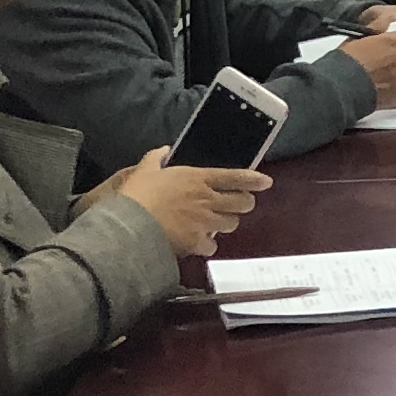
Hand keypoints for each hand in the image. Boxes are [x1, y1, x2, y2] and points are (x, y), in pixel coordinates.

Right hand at [90, 147, 265, 258]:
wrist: (130, 226)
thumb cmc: (137, 195)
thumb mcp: (145, 170)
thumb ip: (156, 158)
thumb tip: (163, 150)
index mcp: (198, 178)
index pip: (236, 177)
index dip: (254, 180)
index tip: (266, 182)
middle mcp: (208, 199)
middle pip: (243, 203)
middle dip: (244, 203)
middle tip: (237, 205)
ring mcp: (205, 222)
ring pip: (231, 224)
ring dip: (226, 223)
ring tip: (215, 223)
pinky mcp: (197, 242)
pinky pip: (213, 245)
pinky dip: (207, 244)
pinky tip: (198, 242)